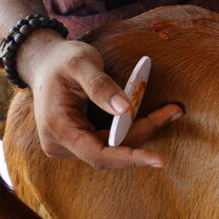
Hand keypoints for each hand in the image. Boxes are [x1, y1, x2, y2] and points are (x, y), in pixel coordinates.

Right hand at [19, 33, 181, 170]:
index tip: (160, 159)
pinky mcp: (80, 140)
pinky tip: (153, 115)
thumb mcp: (80, 62)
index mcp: (58, 128)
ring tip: (170, 111)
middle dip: (144, 133)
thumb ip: (100, 85)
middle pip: (110, 151)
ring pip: (113, 147)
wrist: (44, 61)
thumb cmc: (61, 59)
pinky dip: (131, 128)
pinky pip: (110, 140)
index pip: (98, 154)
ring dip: (141, 130)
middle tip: (175, 111)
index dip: (129, 158)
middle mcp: (61, 144)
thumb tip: (125, 109)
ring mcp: (69, 145)